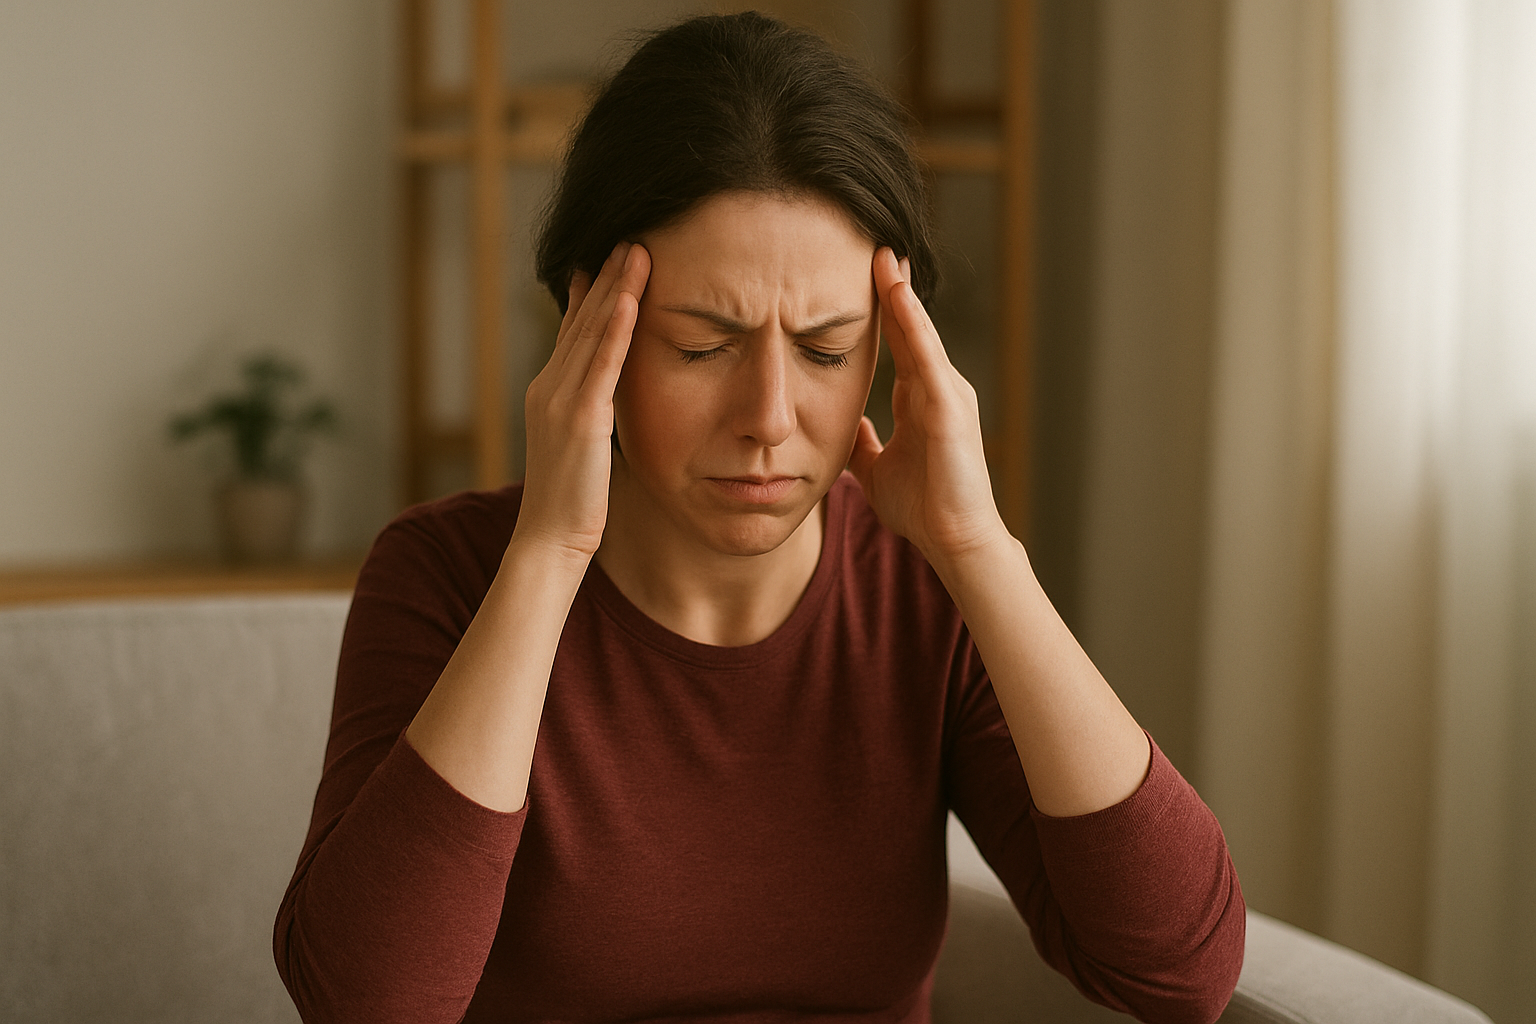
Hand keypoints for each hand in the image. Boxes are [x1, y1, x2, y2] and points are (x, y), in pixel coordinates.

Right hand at [514, 241, 650, 559]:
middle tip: (629, 237)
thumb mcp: (580, 448)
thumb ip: (590, 415)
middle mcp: (549, 387)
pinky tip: (630, 298)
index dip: (591, 294)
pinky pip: (601, 364)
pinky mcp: (580, 419)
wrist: (550, 541)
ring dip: (615, 288)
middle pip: (582, 320)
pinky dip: (614, 328)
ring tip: (637, 249)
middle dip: (606, 276)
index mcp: (550, 393)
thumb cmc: (573, 504)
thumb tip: (606, 399)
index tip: (608, 259)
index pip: (574, 332)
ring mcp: (561, 400)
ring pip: (591, 331)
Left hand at [848, 247, 1008, 566]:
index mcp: (921, 400)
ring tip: (882, 255)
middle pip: (910, 327)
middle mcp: (938, 388)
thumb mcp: (877, 469)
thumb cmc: (923, 508)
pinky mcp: (950, 407)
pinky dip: (912, 324)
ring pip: (920, 333)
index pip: (899, 342)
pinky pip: (927, 356)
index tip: (863, 275)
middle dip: (892, 288)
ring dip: (900, 294)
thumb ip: (864, 444)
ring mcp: (949, 394)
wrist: (953, 540)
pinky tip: (896, 295)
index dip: (881, 310)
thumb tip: (852, 426)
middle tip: (874, 245)